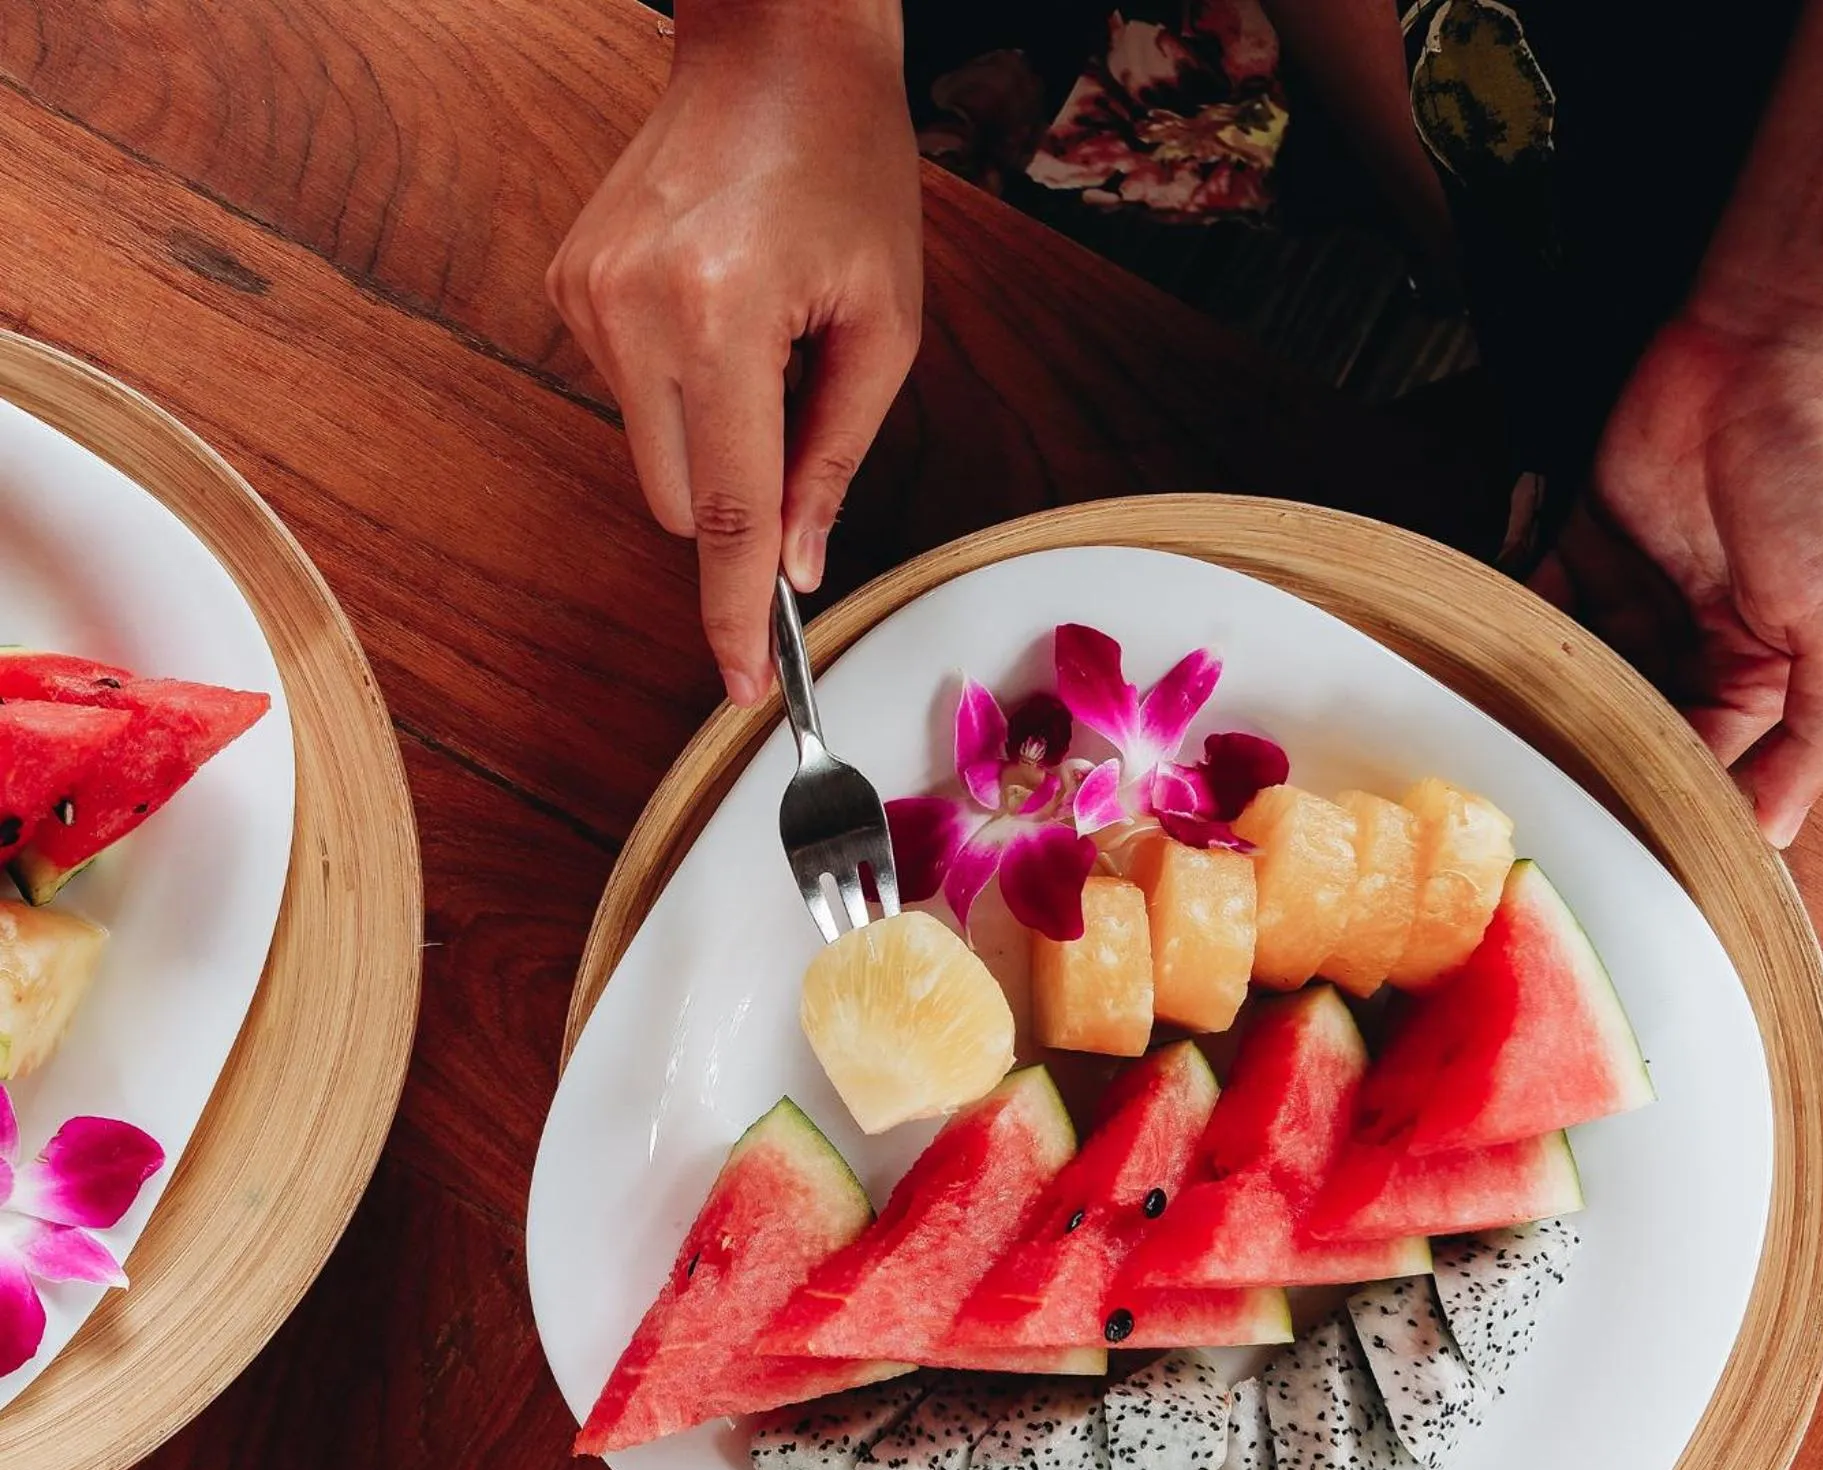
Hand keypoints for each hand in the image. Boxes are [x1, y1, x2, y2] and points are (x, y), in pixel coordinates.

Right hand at [546, 0, 921, 701]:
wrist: (773, 43)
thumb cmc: (848, 168)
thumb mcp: (883, 324)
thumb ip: (836, 457)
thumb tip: (798, 565)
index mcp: (721, 316)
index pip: (725, 512)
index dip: (735, 610)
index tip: (743, 683)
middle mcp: (633, 309)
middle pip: (677, 499)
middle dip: (739, 503)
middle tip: (800, 422)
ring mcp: (587, 294)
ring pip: (651, 453)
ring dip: (713, 438)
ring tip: (764, 336)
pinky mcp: (570, 282)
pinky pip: (631, 394)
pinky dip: (682, 389)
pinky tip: (720, 309)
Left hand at [1530, 312, 1822, 845]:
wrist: (1776, 350)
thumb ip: (1821, 737)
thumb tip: (1778, 832)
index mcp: (1766, 674)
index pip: (1704, 766)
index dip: (1664, 801)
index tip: (1618, 843)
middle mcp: (1696, 643)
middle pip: (1626, 728)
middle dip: (1589, 758)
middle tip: (1543, 803)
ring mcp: (1634, 595)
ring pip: (1572, 679)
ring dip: (1541, 710)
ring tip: (1503, 754)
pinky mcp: (1579, 547)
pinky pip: (1532, 611)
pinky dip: (1506, 643)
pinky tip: (1478, 683)